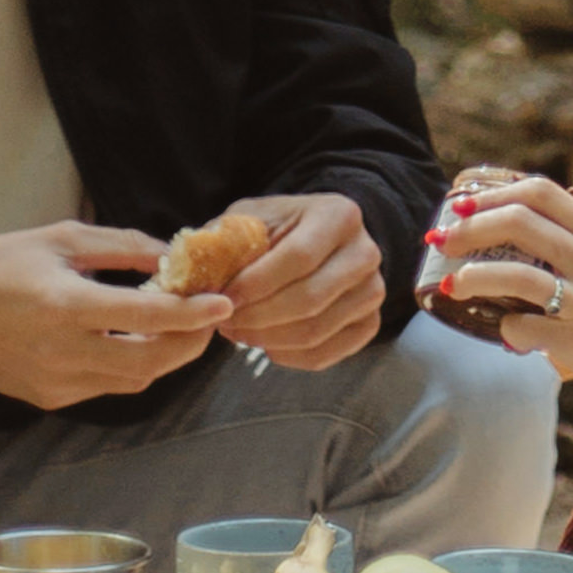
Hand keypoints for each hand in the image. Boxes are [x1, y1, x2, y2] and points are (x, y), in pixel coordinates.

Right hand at [0, 222, 227, 409]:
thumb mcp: (62, 238)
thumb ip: (122, 247)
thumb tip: (173, 255)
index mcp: (64, 304)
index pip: (145, 315)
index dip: (190, 312)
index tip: (222, 302)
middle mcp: (63, 351)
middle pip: (150, 361)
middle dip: (189, 343)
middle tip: (208, 319)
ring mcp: (56, 382)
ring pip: (132, 380)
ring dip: (162, 356)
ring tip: (173, 326)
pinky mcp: (49, 398)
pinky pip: (105, 386)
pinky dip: (129, 366)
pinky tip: (131, 340)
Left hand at [216, 192, 387, 371]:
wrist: (320, 240)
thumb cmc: (280, 228)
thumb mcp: (252, 217)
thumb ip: (226, 239)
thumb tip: (199, 270)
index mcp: (339, 216)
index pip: (299, 257)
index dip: (257, 284)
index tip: (222, 298)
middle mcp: (366, 253)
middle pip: (310, 299)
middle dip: (258, 317)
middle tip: (224, 322)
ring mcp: (373, 291)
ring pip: (315, 331)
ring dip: (267, 339)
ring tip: (237, 331)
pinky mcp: (369, 323)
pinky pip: (325, 353)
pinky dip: (287, 356)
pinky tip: (264, 343)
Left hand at [428, 169, 572, 400]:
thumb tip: (516, 233)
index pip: (542, 193)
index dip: (495, 193)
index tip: (464, 204)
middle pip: (518, 222)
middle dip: (470, 228)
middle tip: (443, 240)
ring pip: (512, 274)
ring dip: (471, 277)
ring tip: (450, 285)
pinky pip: (523, 327)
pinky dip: (506, 329)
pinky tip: (506, 333)